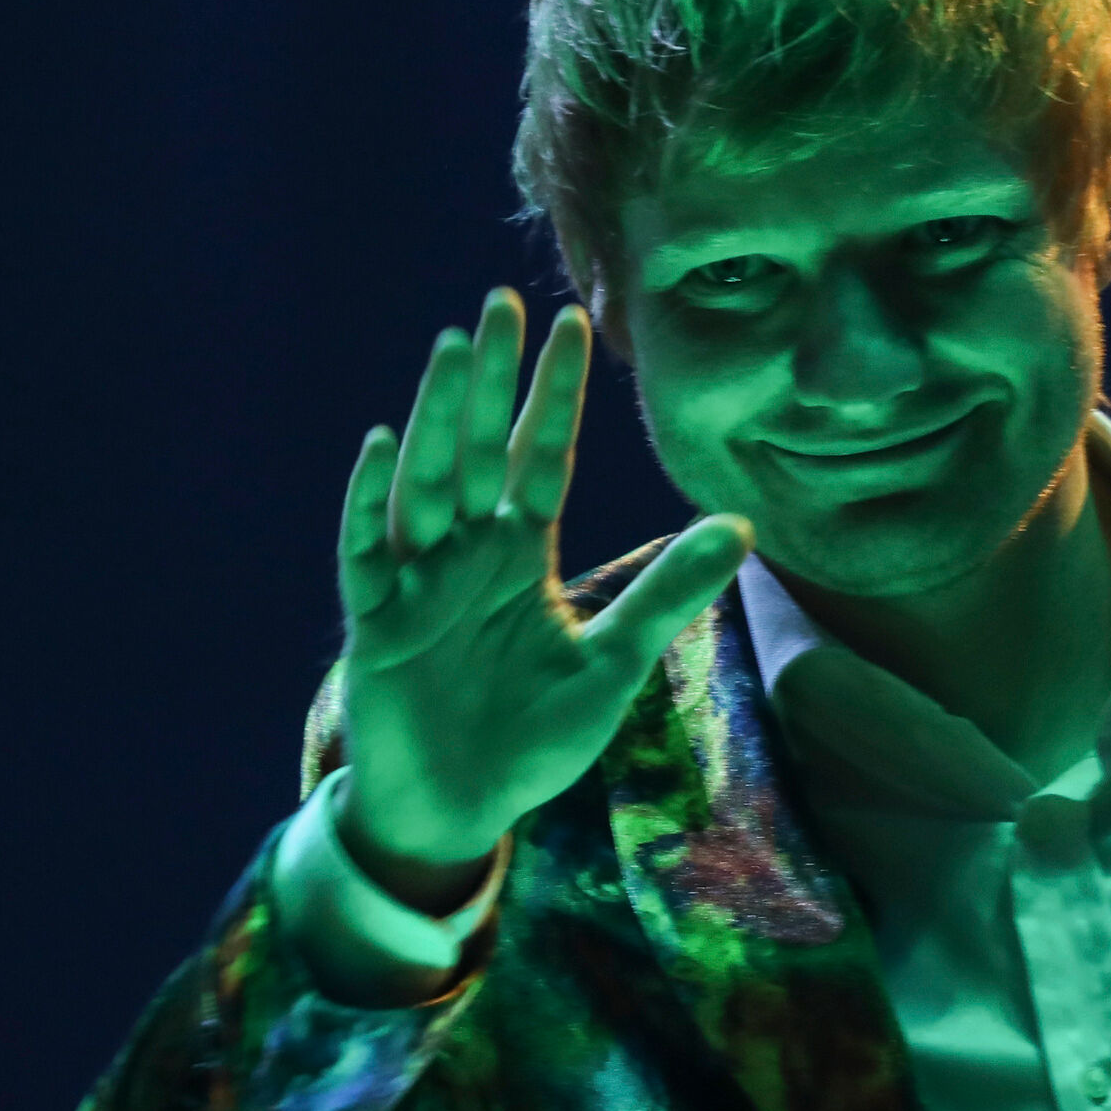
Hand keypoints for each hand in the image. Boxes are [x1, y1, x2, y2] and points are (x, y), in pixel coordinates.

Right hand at [332, 291, 750, 900]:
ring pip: (425, 481)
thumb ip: (667, 594)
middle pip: (481, 450)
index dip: (555, 394)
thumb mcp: (612, 665)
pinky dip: (368, 501)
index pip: (543, 457)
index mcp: (522, 556)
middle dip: (492, 380)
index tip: (571, 322)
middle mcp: (467, 554)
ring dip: (437, 416)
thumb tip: (744, 526)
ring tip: (452, 347)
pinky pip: (366, 550)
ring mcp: (416, 580)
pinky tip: (380, 444)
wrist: (458, 808)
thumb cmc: (531, 739)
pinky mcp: (374, 619)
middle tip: (502, 302)